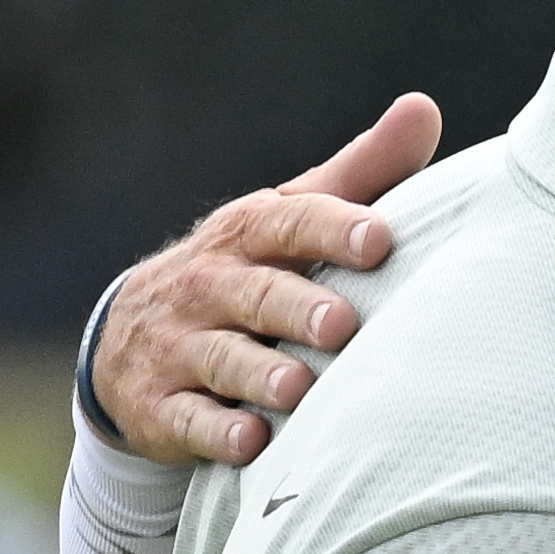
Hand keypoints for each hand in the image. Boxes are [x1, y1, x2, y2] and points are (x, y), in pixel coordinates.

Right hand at [91, 95, 437, 463]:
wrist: (131, 341)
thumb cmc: (245, 271)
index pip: (290, 223)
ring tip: (298, 390)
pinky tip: (250, 445)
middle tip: (341, 325)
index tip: (379, 239)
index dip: (333, 228)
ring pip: (221, 360)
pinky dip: (216, 434)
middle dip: (296, 308)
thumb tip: (423, 108)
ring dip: (259, 375)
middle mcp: (209, 286)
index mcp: (248, 235)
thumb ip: (361, 174)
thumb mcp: (289, 219)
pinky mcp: (163, 406)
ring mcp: (181, 347)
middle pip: (255, 295)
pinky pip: (188, 421)